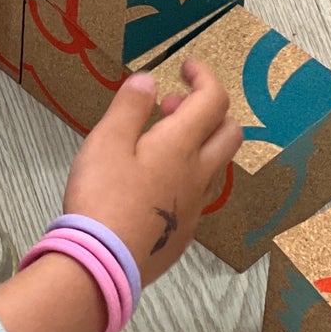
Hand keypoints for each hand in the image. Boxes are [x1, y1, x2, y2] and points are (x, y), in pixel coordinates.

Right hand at [62, 61, 243, 287]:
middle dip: (208, 111)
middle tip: (170, 108)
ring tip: (154, 145)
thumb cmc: (101, 196)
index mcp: (181, 146)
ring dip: (197, 144)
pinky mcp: (184, 232)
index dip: (204, 77)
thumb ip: (130, 106)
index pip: (213, 100)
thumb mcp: (106, 141)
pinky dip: (185, 174)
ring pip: (214, 165)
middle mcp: (198, 174)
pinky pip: (197, 193)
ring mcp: (194, 207)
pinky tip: (152, 183)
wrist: (102, 263)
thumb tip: (149, 80)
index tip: (186, 67)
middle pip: (229, 133)